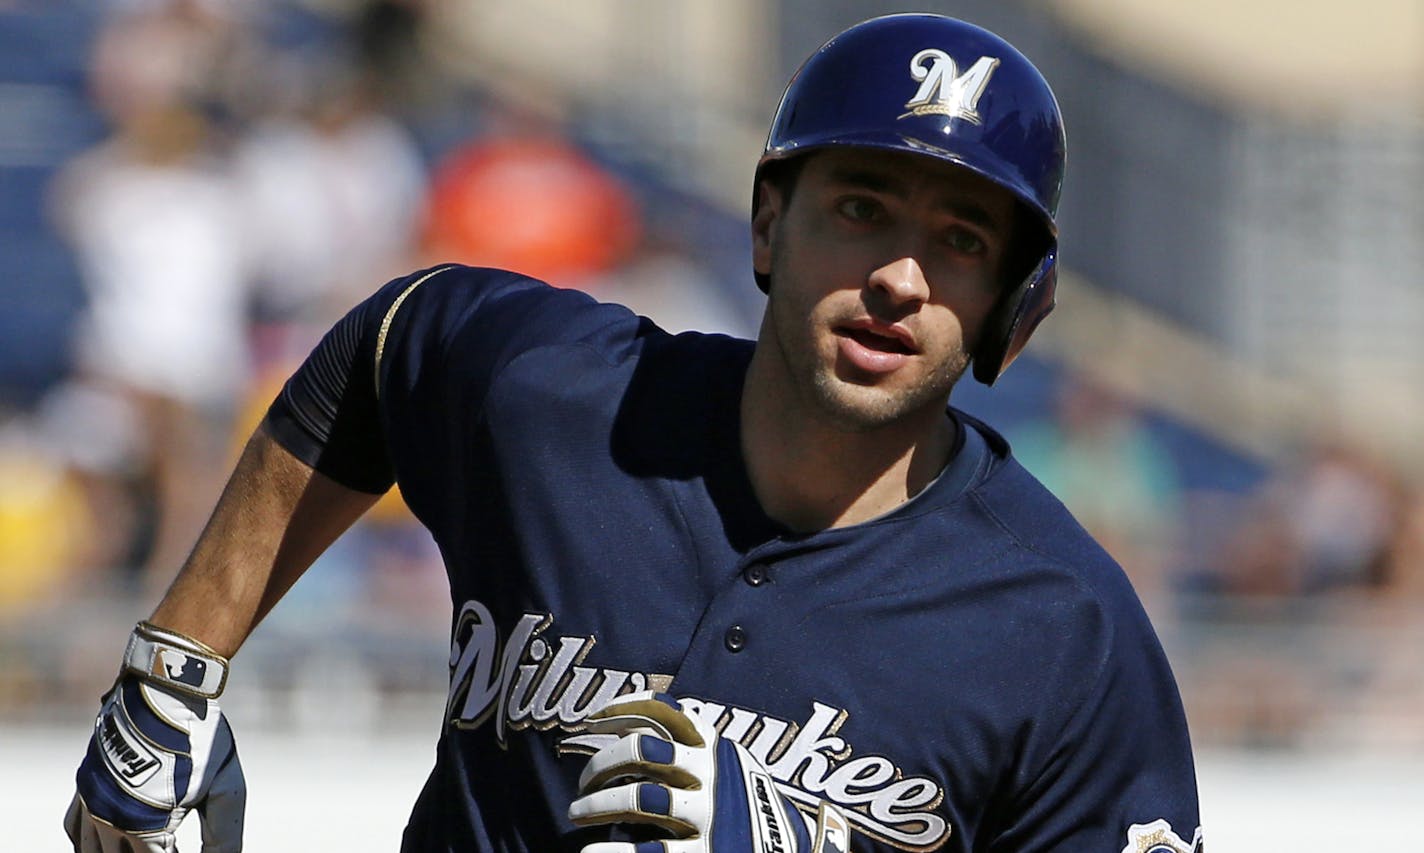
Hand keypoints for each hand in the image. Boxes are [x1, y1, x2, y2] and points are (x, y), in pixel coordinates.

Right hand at [64, 622, 244, 851]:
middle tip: (168, 844)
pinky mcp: (85, 784)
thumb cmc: (199, 739)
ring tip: (138, 848)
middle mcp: (112, 820)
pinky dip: (87, 841)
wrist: (163, 691)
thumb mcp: (224, 786)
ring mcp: (93, 802)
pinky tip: (107, 841)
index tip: (187, 849)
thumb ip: (225, 832)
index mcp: (146, 826)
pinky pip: (74, 827)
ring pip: (91, 852)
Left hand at [569, 691, 850, 852]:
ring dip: (599, 804)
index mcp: (716, 747)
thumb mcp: (729, 764)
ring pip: (639, 798)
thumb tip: (635, 723)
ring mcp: (707, 815)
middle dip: (602, 764)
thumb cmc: (748, 805)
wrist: (794, 850)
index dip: (622, 708)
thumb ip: (694, 745)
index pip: (665, 712)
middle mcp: (711, 775)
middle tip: (584, 783)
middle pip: (641, 751)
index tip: (591, 717)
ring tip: (578, 813)